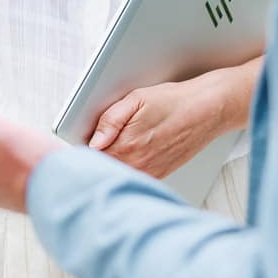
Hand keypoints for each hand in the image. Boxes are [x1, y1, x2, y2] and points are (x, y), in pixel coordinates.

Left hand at [87, 76, 230, 179]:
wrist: (208, 110)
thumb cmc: (175, 102)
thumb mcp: (137, 99)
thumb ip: (110, 120)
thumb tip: (93, 141)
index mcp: (127, 146)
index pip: (90, 160)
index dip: (77, 155)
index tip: (68, 152)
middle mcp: (138, 164)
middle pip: (101, 171)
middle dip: (90, 163)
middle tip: (79, 156)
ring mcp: (149, 172)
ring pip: (117, 177)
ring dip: (107, 169)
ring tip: (104, 155)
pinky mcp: (158, 175)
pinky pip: (133, 178)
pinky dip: (124, 172)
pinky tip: (124, 159)